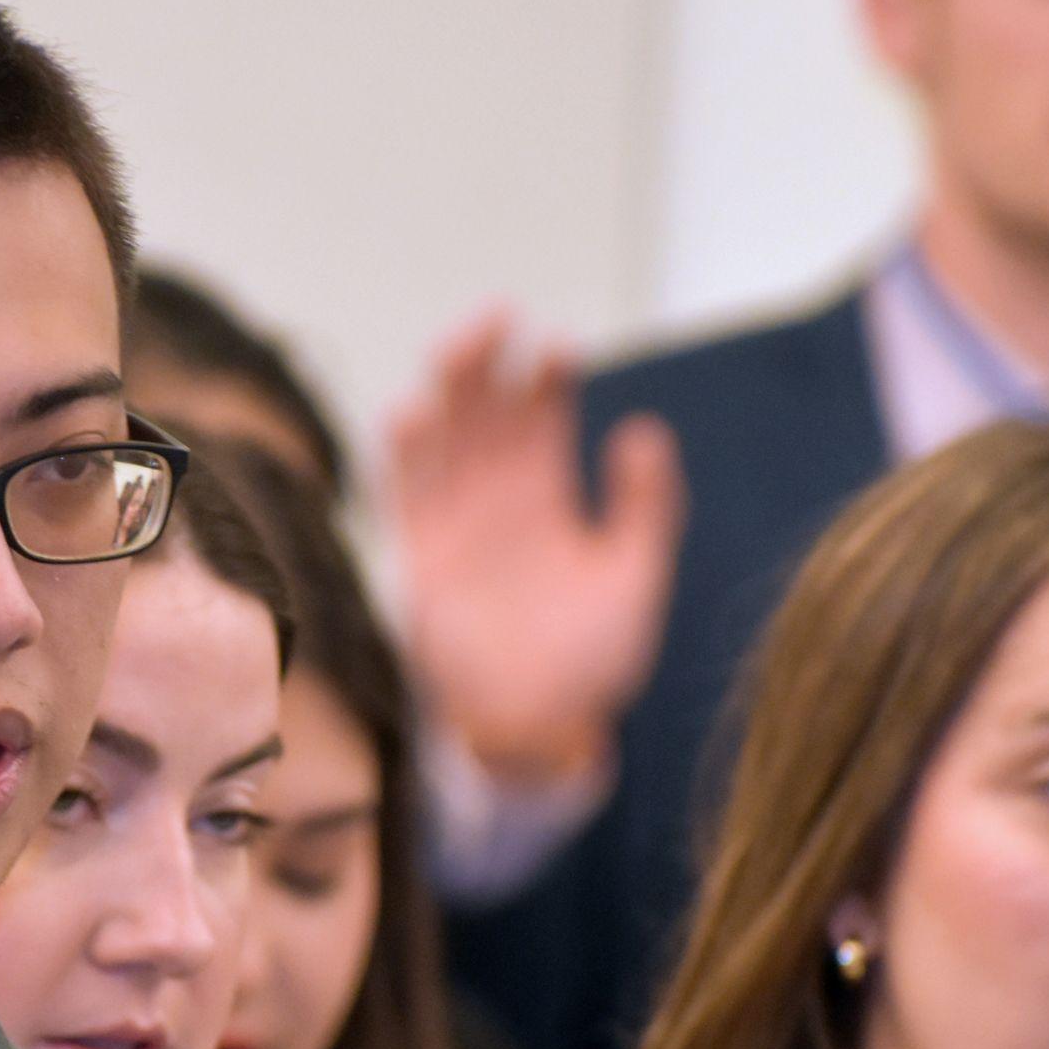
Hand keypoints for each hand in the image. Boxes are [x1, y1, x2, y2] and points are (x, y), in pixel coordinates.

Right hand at [386, 309, 684, 786]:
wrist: (535, 730)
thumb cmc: (592, 662)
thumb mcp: (634, 578)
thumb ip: (643, 506)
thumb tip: (644, 430)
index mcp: (548, 496)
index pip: (542, 416)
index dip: (547, 376)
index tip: (559, 345)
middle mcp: (496, 498)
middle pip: (484, 410)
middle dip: (488, 362)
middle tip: (498, 317)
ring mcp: (454, 522)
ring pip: (442, 437)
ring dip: (447, 391)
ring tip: (461, 348)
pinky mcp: (419, 555)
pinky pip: (404, 492)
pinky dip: (403, 454)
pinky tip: (412, 414)